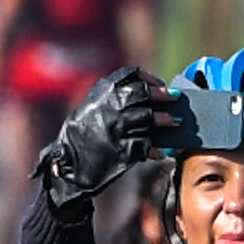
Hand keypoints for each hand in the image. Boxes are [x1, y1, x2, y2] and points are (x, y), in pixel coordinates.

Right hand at [38, 67, 177, 211]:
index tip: (159, 82)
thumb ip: (110, 100)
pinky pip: (147, 146)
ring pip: (148, 118)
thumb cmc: (80, 138)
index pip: (128, 75)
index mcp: (100, 94)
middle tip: (174, 97)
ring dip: (166, 120)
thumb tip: (143, 94)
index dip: (147, 77)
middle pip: (142, 94)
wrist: (68, 168)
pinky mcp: (123, 152)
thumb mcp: (89, 110)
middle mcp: (109, 108)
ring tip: (175, 122)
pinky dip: (157, 148)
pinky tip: (162, 150)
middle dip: (162, 94)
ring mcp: (116, 130)